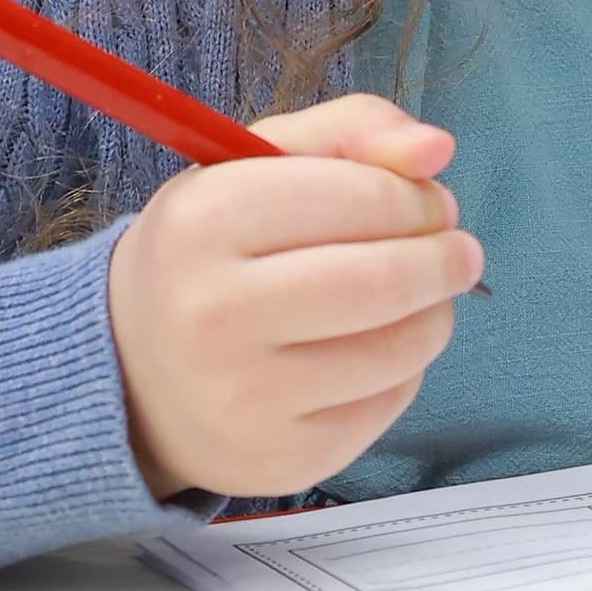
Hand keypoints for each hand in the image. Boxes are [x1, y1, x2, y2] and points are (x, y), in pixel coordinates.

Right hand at [107, 93, 484, 500]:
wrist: (134, 372)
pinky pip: (390, 403)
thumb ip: (353, 131)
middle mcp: (212, 315)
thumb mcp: (260, 164)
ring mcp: (245, 399)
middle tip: (457, 250)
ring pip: (400, 348)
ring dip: (435, 312)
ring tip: (421, 295)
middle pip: (385, 280)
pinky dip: (404, 368)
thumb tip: (439, 147)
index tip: (432, 200)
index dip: (417, 197)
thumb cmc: (213, 249)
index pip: (358, 198)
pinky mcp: (283, 459)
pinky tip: (373, 347)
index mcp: (203, 221)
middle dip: (444, 257)